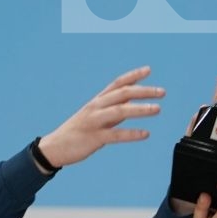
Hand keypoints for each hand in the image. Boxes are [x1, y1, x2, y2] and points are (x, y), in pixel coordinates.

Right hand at [38, 67, 165, 168]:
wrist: (54, 147)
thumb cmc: (77, 132)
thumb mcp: (95, 117)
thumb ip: (113, 110)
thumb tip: (131, 104)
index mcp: (97, 101)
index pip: (117, 83)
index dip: (133, 76)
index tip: (148, 70)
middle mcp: (96, 107)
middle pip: (123, 94)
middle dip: (144, 91)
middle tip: (162, 92)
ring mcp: (94, 122)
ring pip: (120, 111)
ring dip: (140, 109)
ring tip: (158, 109)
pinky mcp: (94, 138)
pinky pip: (116, 135)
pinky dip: (132, 133)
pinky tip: (145, 134)